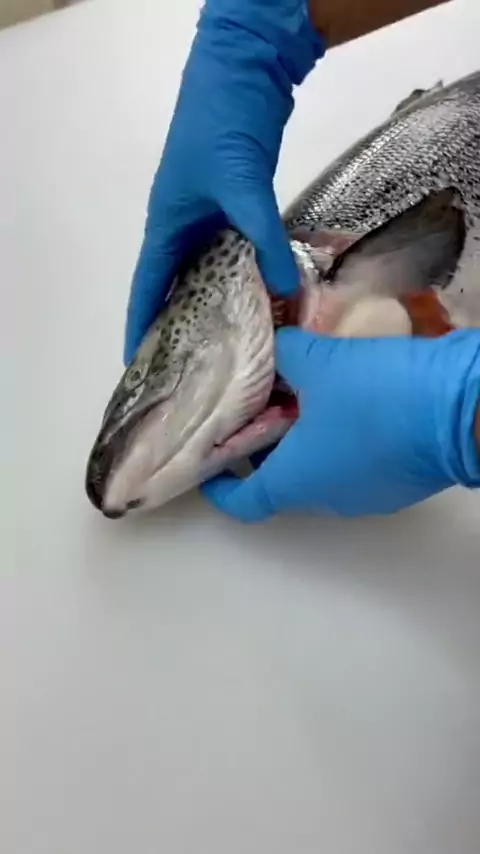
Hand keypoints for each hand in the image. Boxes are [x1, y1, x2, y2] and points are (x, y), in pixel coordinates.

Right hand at [123, 0, 323, 364]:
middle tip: (195, 367)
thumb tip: (286, 289)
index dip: (142, 326)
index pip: (148, 288)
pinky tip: (264, 298)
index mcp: (167, 227)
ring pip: (211, 273)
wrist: (245, 72)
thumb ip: (264, 237)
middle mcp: (184, 229)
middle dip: (183, 325)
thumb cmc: (223, 126)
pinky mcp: (236, 208)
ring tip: (231, 345)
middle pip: (177, 287)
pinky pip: (238, 254)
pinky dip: (248, 276)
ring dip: (220, 303)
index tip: (141, 363)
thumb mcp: (241, 184)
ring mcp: (211, 219)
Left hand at [201, 328, 479, 521]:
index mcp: (295, 481)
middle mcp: (326, 499)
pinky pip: (353, 465)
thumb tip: (274, 345)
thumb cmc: (376, 393)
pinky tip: (346, 402)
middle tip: (258, 406)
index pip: (242, 501)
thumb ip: (285, 353)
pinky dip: (339, 441)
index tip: (211, 462)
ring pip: (319, 472)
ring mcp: (365, 495)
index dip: (220, 485)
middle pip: (280, 482)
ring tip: (302, 395)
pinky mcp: (396, 483)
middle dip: (264, 447)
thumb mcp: (319, 361)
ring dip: (305, 441)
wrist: (463, 411)